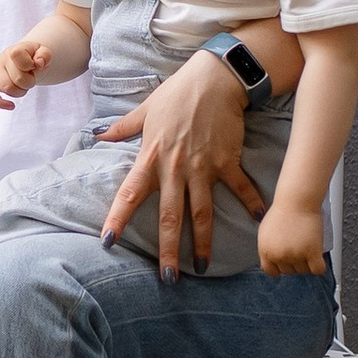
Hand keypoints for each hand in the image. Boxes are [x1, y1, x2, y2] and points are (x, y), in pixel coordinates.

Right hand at [0, 36, 50, 109]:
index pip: (19, 58)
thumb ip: (44, 55)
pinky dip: (0, 103)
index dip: (30, 65)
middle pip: (18, 79)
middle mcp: (1, 59)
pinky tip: (12, 106)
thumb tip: (39, 64)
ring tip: (23, 84)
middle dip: (30, 82)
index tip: (33, 65)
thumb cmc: (33, 58)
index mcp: (14, 50)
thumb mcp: (43, 52)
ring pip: (8, 89)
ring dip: (21, 91)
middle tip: (30, 77)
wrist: (22, 60)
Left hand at [99, 49, 263, 273]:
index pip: (129, 193)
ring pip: (201, 212)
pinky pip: (238, 188)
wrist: (215, 78)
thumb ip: (123, 128)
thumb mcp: (146, 109)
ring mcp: (202, 167)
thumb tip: (98, 136)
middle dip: (167, 249)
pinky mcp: (227, 161)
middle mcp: (175, 168)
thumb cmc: (178, 93)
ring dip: (203, 242)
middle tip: (166, 279)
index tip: (108, 241)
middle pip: (170, 216)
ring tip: (201, 268)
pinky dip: (250, 203)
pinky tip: (259, 219)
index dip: (118, 218)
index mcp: (151, 157)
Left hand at [257, 199, 328, 277]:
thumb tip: (274, 259)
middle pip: (290, 271)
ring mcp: (295, 255)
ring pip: (304, 271)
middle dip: (295, 262)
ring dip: (308, 263)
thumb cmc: (285, 210)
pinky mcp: (311, 252)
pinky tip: (318, 258)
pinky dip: (319, 267)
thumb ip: (269, 248)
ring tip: (308, 248)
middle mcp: (279, 255)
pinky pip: (317, 270)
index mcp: (265, 251)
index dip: (280, 267)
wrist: (297, 200)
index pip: (272, 271)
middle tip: (300, 248)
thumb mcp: (266, 232)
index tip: (287, 262)